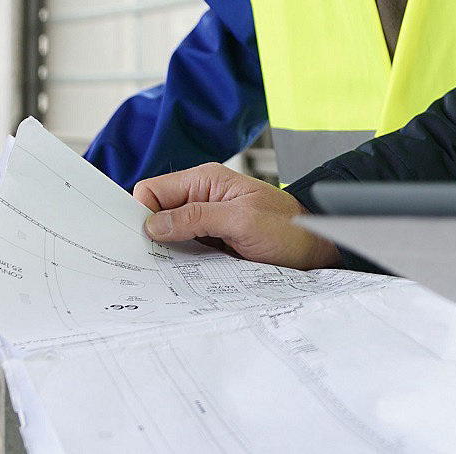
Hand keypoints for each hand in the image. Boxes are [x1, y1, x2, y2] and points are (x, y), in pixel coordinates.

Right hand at [132, 162, 339, 269]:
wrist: (317, 249)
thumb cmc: (289, 228)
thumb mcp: (242, 221)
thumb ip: (198, 218)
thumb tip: (153, 224)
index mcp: (205, 180)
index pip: (152, 190)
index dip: (140, 213)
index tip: (138, 239)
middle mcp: (201, 198)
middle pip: (156, 213)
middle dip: (149, 235)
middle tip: (145, 260)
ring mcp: (206, 222)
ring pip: (167, 235)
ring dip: (164, 252)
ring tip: (163, 271)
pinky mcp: (211, 243)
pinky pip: (183, 251)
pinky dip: (178, 262)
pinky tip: (180, 275)